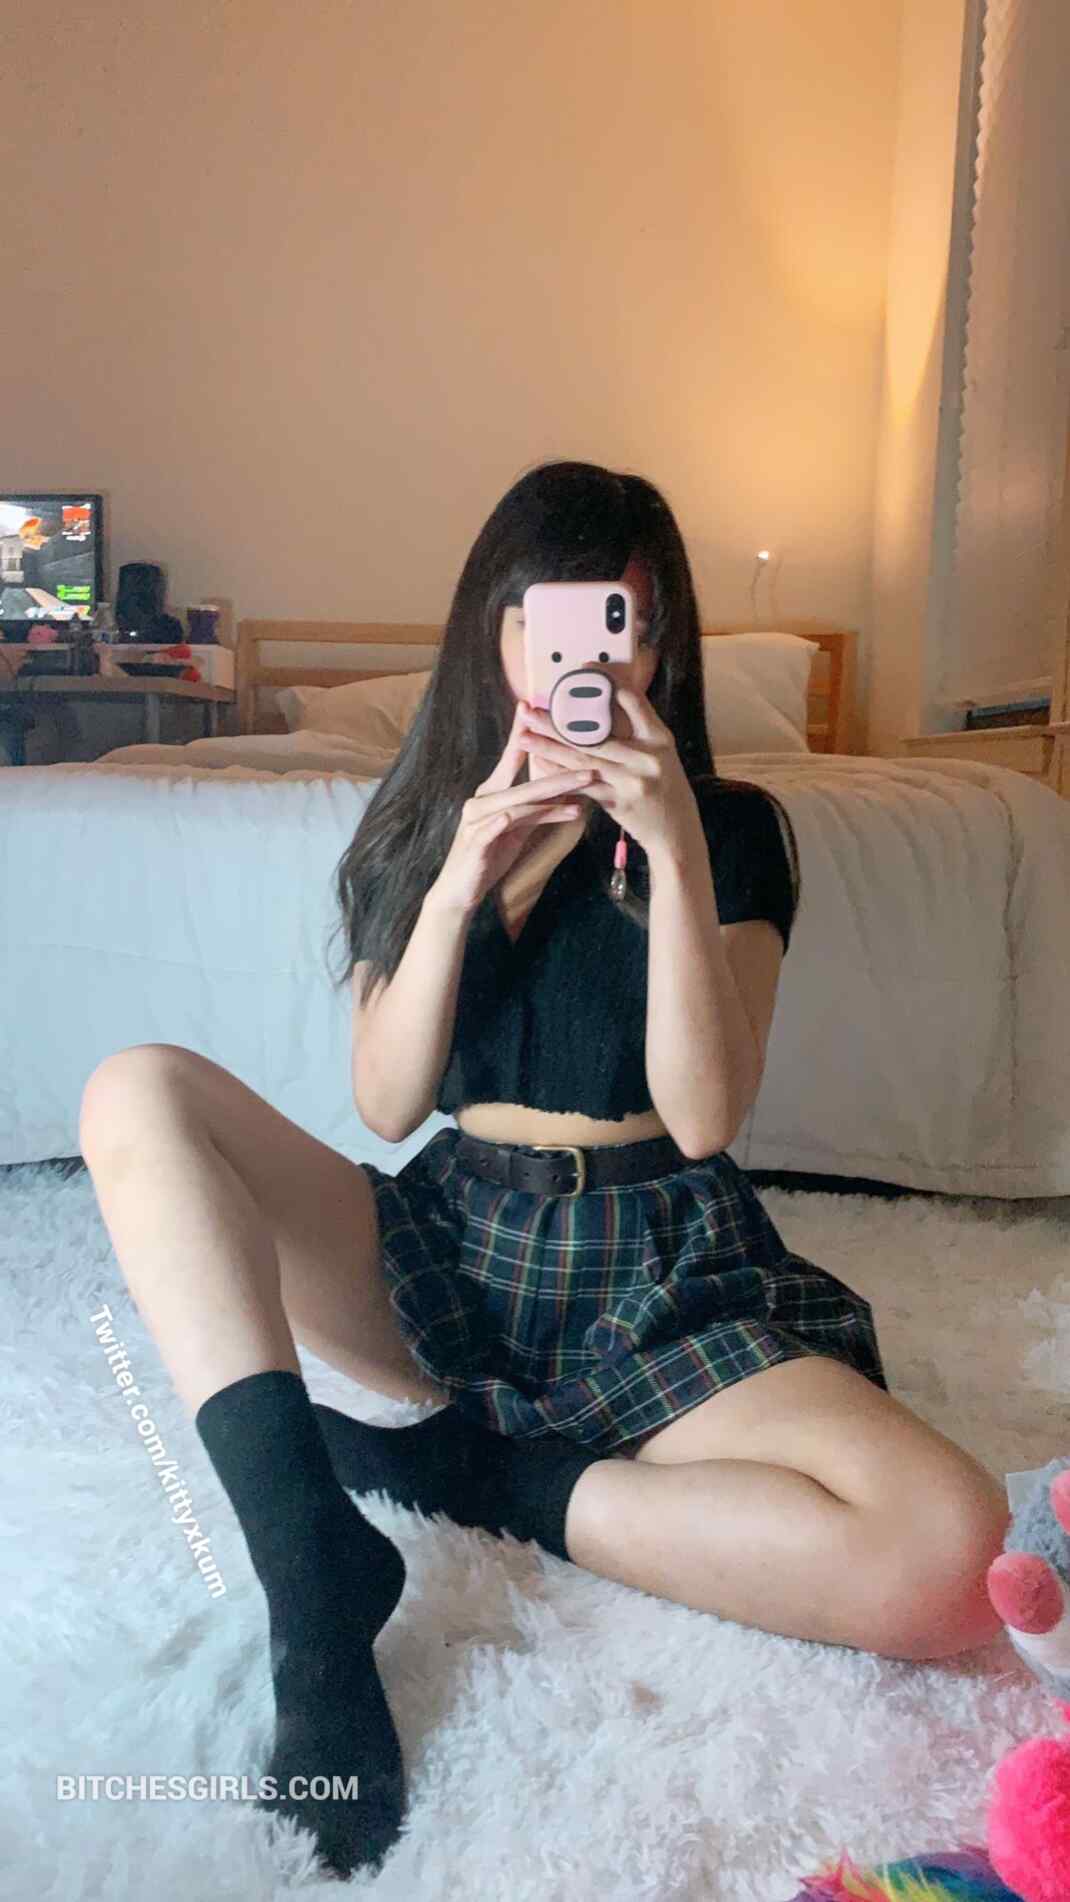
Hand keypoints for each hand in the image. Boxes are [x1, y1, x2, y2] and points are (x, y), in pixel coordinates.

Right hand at [431, 697, 595, 915]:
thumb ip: (536, 809)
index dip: (524, 733)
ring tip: (581, 792)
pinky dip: (516, 818)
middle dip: (559, 771)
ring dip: (551, 796)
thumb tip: (566, 794)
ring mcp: (477, 821)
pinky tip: (534, 813)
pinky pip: (502, 827)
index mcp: (492, 792)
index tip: (537, 708)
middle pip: (525, 781)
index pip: (512, 758)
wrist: (459, 890)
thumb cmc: (489, 856)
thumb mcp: (517, 829)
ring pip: (518, 802)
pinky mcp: (476, 843)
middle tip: (589, 761)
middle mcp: (482, 800)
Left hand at [518, 684, 699, 859]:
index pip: (633, 700)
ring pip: (583, 758)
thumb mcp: (660, 756)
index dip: (608, 681)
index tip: (584, 667)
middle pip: (595, 733)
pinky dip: (559, 773)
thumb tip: (605, 703)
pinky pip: (582, 784)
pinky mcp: (619, 802)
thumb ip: (636, 733)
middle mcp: (647, 756)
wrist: (677, 832)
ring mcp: (632, 780)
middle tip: (528, 708)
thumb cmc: (664, 789)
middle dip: (556, 720)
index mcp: (659, 738)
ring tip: (523, 733)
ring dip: (549, 745)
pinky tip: (539, 763)